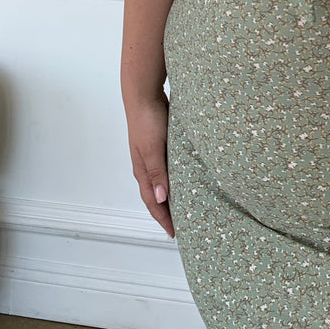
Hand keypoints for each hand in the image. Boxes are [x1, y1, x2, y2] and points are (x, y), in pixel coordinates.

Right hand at [125, 92, 174, 237]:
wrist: (144, 94)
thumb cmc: (147, 121)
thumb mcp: (153, 149)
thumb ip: (158, 174)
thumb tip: (161, 200)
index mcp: (142, 170)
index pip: (152, 202)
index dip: (163, 219)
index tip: (174, 234)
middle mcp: (146, 165)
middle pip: (156, 195)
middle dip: (167, 212)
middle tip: (182, 225)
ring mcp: (153, 154)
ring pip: (163, 181)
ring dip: (172, 194)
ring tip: (186, 205)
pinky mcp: (161, 143)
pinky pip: (168, 166)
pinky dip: (175, 177)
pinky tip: (187, 176)